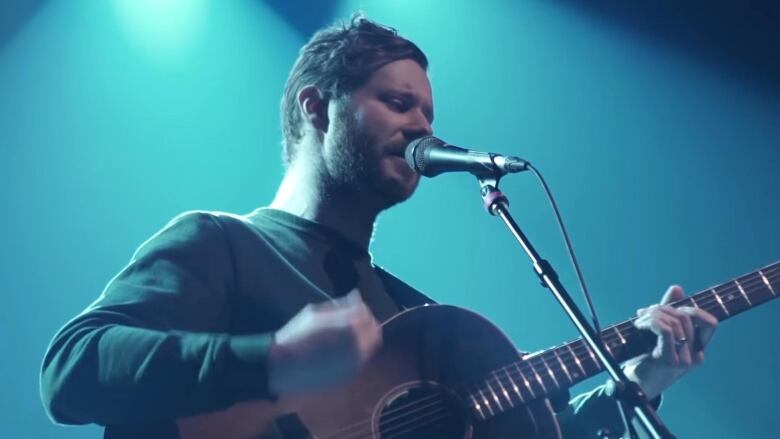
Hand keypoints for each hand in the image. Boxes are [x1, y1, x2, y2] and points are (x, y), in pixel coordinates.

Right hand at [268, 290, 381, 394]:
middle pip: (374, 330)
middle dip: (366, 324)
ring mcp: (355, 362)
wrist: (283, 366)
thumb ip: (340, 305)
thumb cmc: (296, 334)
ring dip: (363, 339)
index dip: (360, 308)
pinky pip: (360, 360)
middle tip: (352, 322)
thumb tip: (356, 296)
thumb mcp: (315, 313)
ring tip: (344, 337)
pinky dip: (355, 353)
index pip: (366, 312)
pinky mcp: (349, 375)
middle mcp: (358, 344)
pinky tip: (339, 352)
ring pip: (370, 347)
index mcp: (349, 325)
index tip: (352, 307)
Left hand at [623, 285, 717, 399]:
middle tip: (644, 312)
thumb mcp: (656, 332)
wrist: (632, 386)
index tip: (665, 308)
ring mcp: (684, 359)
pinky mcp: (669, 360)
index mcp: (696, 349)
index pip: (710, 323)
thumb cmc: (644, 359)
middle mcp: (695, 355)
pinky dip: (651, 321)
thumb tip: (677, 289)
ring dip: (653, 314)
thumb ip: (668, 311)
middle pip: (687, 317)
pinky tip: (638, 325)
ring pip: (675, 322)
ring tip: (638, 320)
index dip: (691, 309)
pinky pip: (666, 330)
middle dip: (662, 308)